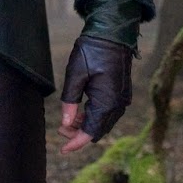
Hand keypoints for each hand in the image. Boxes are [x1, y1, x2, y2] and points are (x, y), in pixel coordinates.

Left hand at [58, 34, 133, 153]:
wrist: (113, 33)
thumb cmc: (92, 50)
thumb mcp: (75, 75)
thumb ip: (70, 101)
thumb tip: (65, 123)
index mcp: (106, 102)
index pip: (90, 132)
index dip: (75, 143)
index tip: (62, 150)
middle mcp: (118, 104)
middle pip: (98, 130)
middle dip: (79, 133)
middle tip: (61, 128)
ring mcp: (122, 99)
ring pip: (103, 123)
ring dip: (87, 125)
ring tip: (68, 119)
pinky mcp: (122, 93)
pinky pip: (109, 113)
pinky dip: (94, 116)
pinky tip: (81, 110)